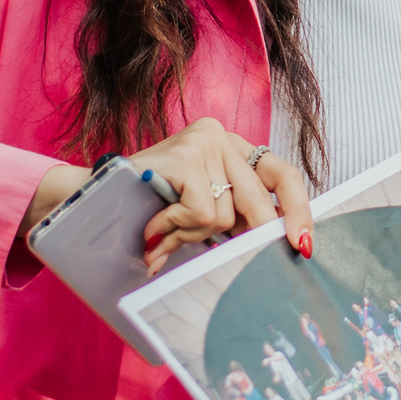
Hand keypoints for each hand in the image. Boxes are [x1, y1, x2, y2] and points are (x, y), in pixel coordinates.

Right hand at [133, 116, 313, 269]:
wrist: (96, 192)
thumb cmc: (152, 204)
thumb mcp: (202, 206)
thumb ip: (234, 217)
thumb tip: (275, 248)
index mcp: (234, 148)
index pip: (282, 175)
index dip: (298, 210)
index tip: (303, 244)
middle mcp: (223, 137)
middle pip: (259, 197)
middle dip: (254, 236)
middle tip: (249, 262)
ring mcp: (204, 143)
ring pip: (226, 214)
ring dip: (194, 234)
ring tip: (164, 233)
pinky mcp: (185, 156)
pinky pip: (202, 212)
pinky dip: (178, 227)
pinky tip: (154, 225)